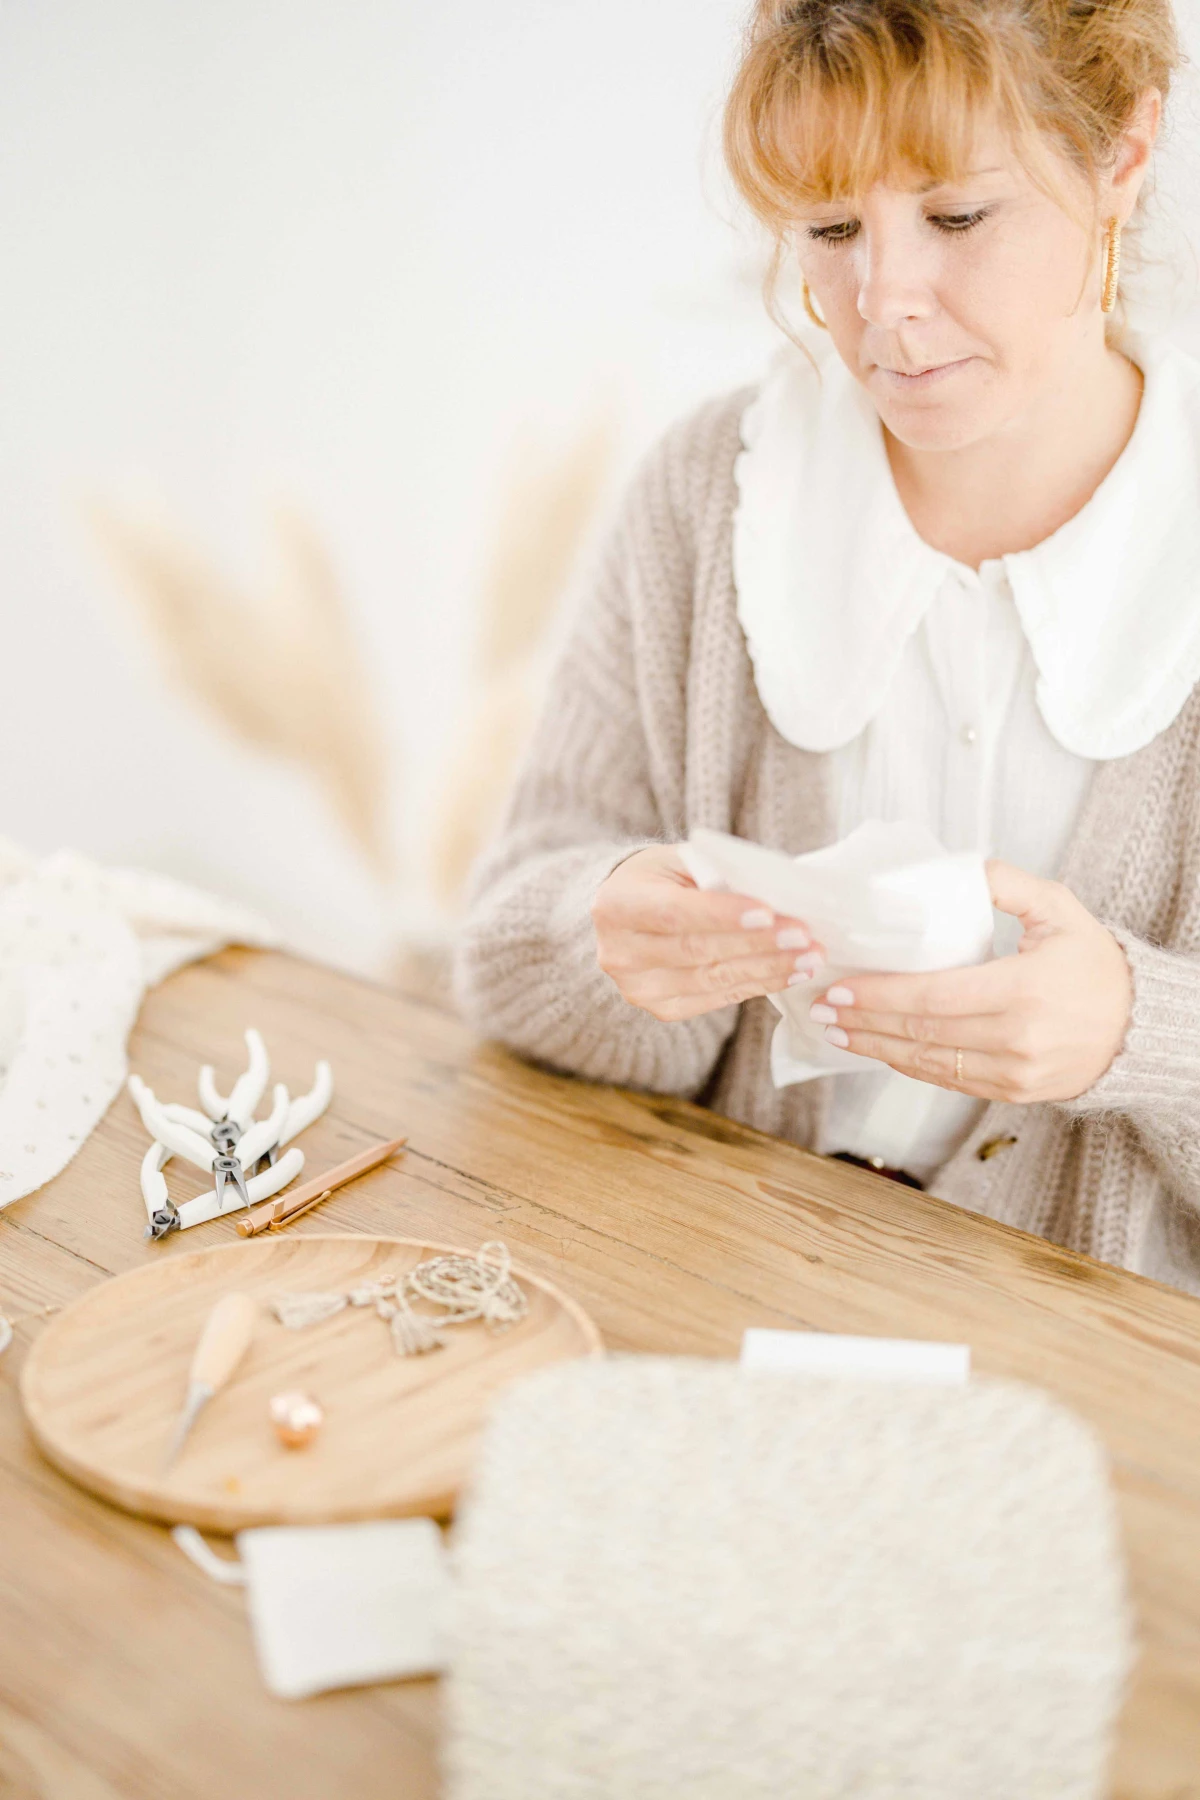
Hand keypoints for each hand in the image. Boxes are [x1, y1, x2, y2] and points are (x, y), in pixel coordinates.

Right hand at [592, 845, 823, 1021]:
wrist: (630, 911)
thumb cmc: (663, 877)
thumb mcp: (682, 860)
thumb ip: (718, 874)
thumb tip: (776, 897)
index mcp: (616, 905)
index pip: (673, 913)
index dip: (722, 915)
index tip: (769, 913)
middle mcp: (619, 952)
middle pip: (697, 950)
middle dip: (758, 944)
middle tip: (805, 936)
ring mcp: (637, 987)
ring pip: (713, 980)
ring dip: (768, 968)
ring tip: (809, 956)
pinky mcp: (661, 1008)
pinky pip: (718, 998)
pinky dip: (757, 984)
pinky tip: (788, 972)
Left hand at [803, 858, 1133, 1103]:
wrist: (1140, 1029)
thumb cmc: (1097, 967)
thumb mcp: (1060, 910)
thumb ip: (1007, 884)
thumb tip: (960, 867)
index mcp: (1024, 990)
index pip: (933, 997)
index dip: (880, 996)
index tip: (840, 988)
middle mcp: (1017, 1037)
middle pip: (921, 1032)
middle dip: (863, 1021)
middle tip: (822, 1008)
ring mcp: (1015, 1072)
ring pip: (929, 1063)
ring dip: (876, 1047)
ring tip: (837, 1031)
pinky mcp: (1013, 1093)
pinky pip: (949, 1080)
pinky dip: (910, 1064)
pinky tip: (880, 1048)